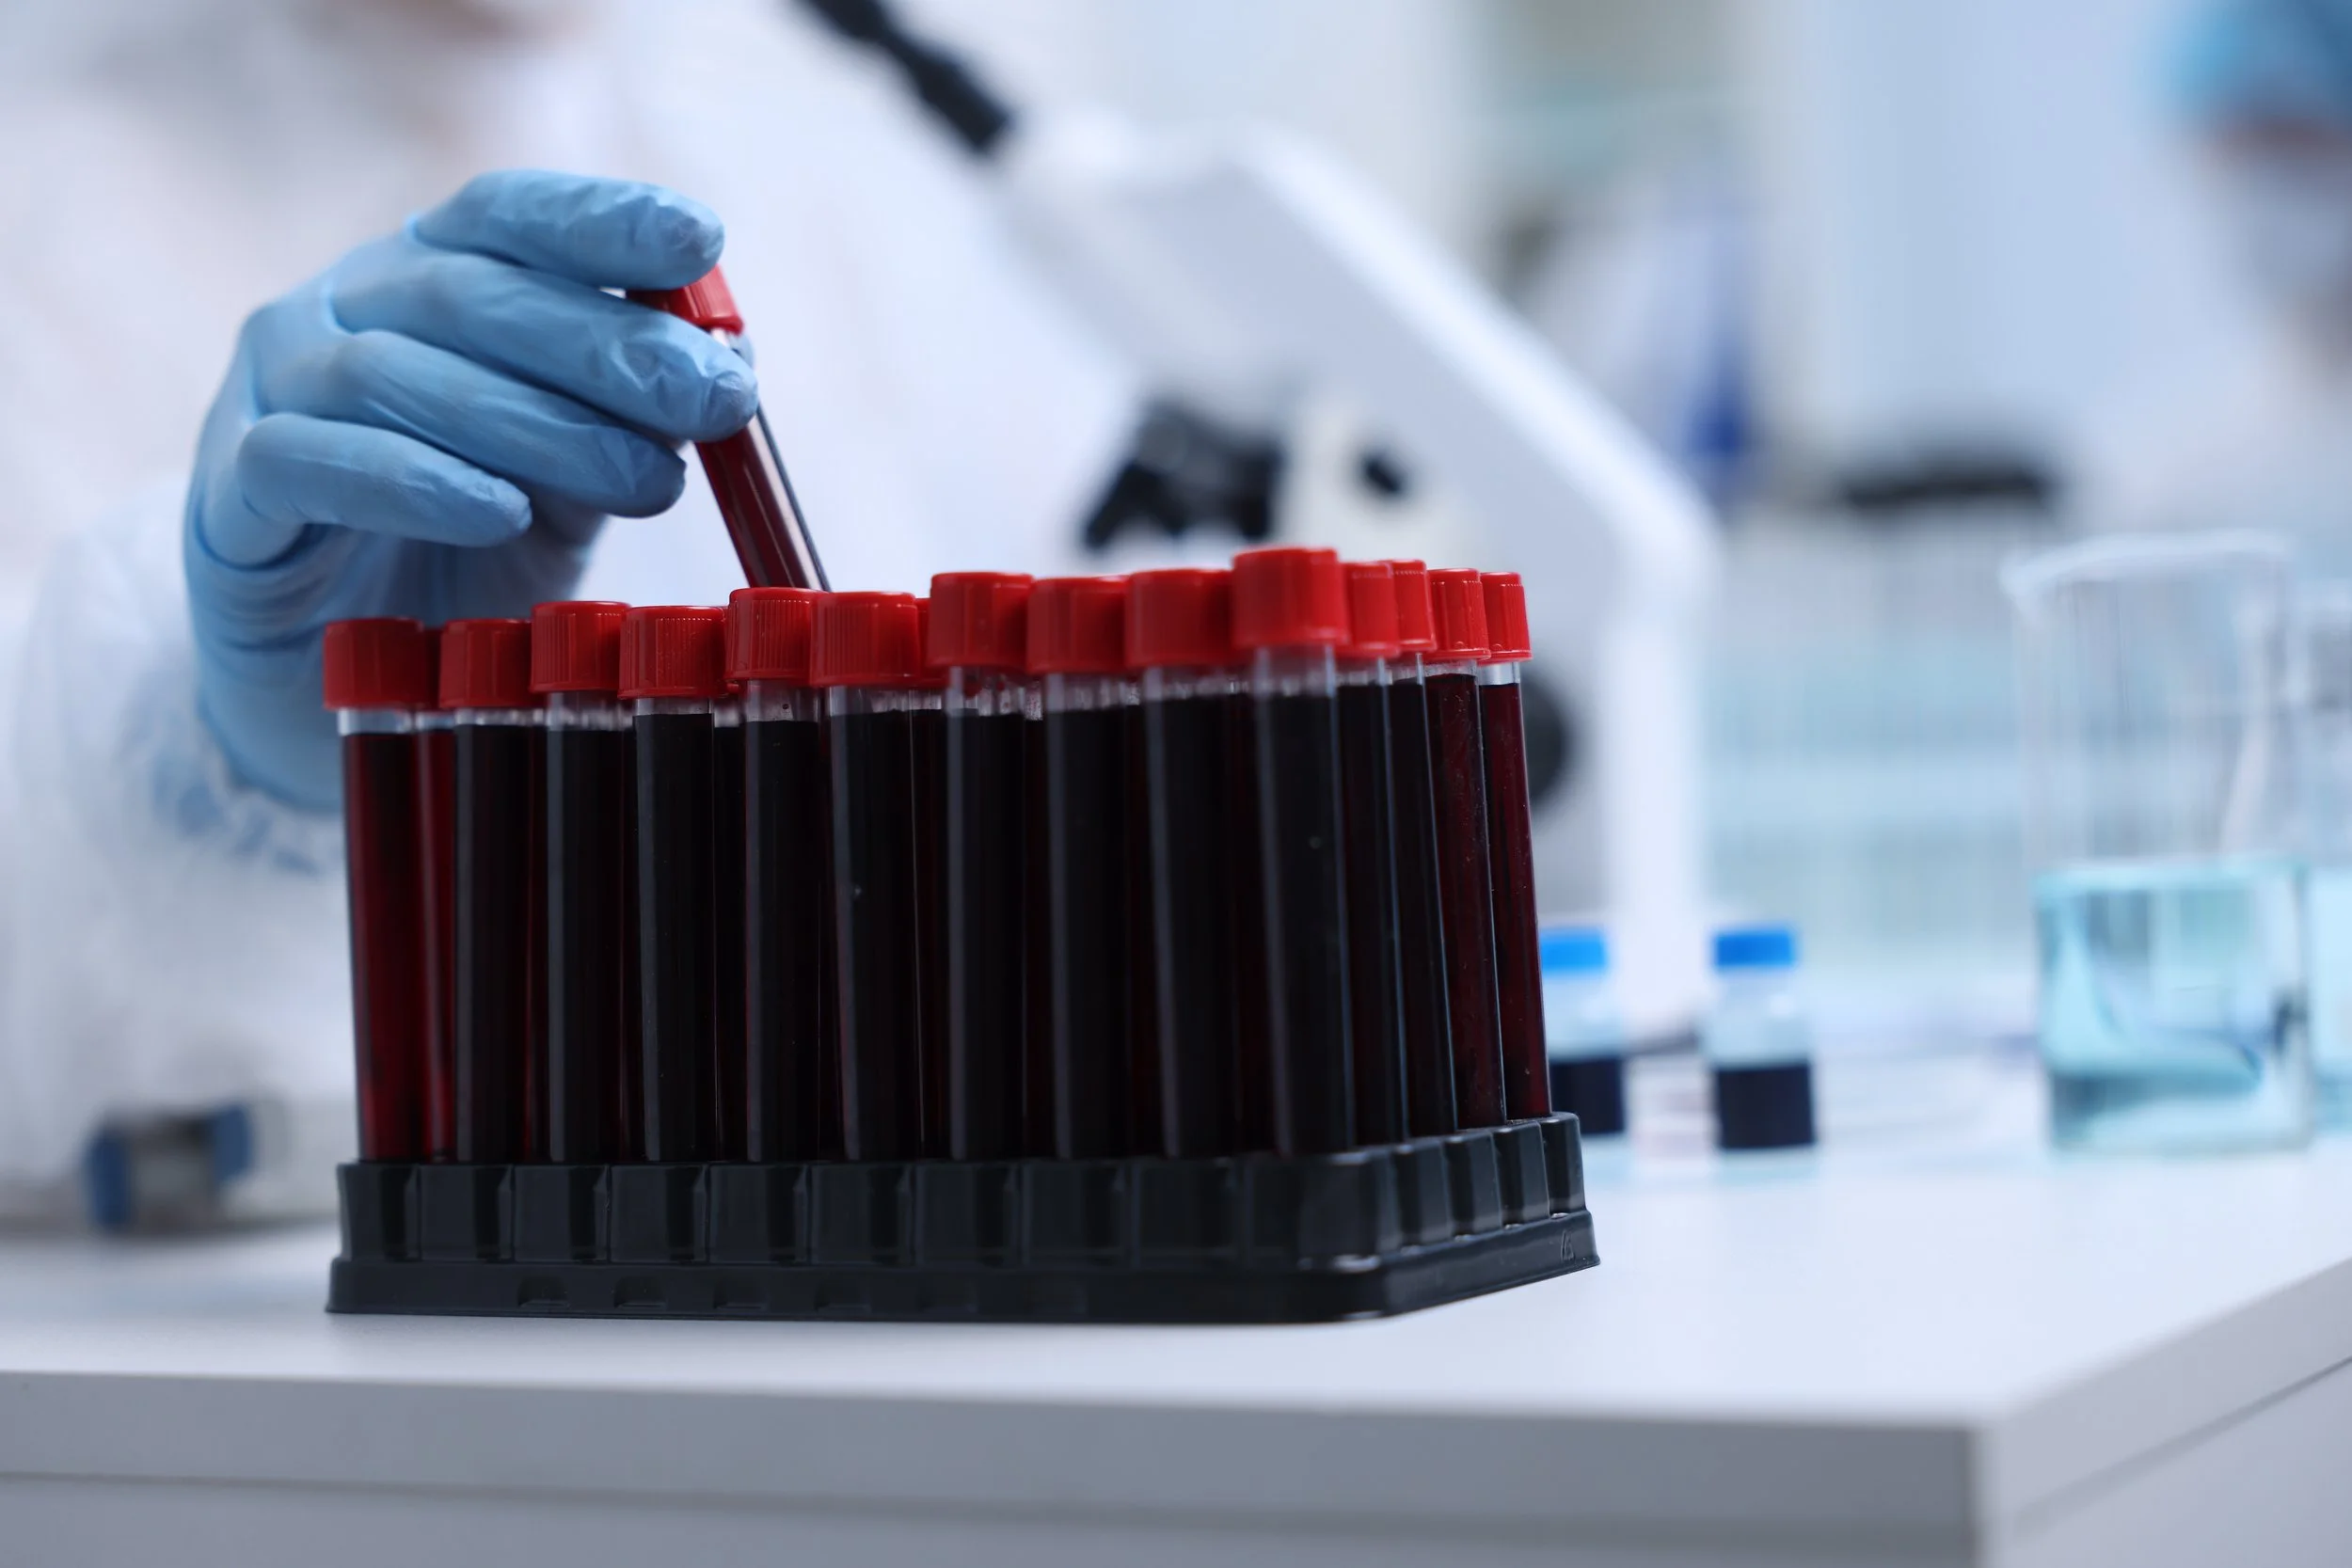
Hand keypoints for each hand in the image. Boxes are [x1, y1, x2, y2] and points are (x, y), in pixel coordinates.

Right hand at [184, 169, 758, 810]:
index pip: (506, 216)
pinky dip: (411, 482)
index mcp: (423, 279)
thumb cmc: (471, 555)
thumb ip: (630, 416)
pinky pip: (307, 463)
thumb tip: (731, 366)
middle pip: (467, 295)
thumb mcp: (574, 478)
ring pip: (391, 375)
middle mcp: (337, 310)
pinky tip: (498, 511)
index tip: (700, 242)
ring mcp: (270, 393)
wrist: (339, 676)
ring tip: (650, 482)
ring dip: (537, 424)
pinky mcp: (229, 495)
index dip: (600, 220)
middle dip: (607, 345)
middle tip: (714, 400)